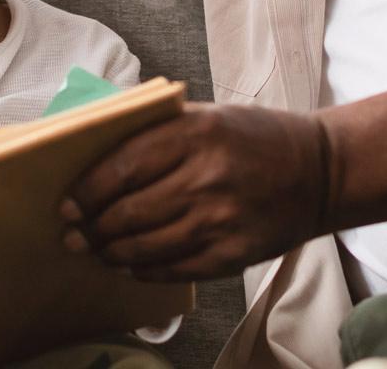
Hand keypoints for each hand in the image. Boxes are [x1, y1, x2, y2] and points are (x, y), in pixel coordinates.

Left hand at [58, 103, 331, 281]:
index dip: (87, 190)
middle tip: (75, 233)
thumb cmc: (255, 137)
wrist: (319, 171)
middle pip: (128, 212)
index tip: (68, 202)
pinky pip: (174, 269)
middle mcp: (206, 176)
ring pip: (146, 247)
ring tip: (99, 250)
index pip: (122, 166)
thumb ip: (159, 129)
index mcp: (196, 133)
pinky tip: (132, 266)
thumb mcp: (209, 115)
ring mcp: (221, 219)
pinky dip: (145, 271)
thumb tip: (97, 149)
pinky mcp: (233, 253)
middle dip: (93, 228)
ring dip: (113, 253)